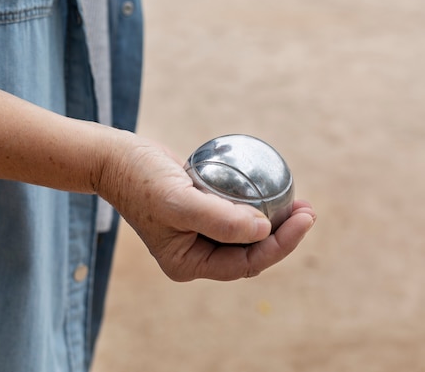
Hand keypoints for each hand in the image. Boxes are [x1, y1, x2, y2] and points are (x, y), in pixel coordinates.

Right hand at [98, 134, 315, 281]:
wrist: (117, 159)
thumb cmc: (141, 180)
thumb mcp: (177, 201)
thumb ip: (220, 221)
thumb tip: (263, 230)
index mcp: (189, 264)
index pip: (246, 264)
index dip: (281, 245)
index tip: (304, 218)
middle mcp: (196, 255)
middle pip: (250, 253)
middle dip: (282, 235)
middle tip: (307, 209)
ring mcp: (198, 235)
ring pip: (246, 235)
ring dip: (273, 221)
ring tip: (297, 202)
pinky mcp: (200, 213)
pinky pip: (235, 215)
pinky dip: (255, 205)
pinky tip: (272, 190)